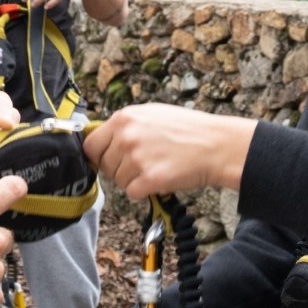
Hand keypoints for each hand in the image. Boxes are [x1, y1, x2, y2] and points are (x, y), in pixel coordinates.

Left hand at [85, 104, 254, 200]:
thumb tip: (102, 139)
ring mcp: (137, 158)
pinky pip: (132, 193)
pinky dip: (144, 192)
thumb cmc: (188, 129)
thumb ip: (125, 125)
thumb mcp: (151, 114)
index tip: (110, 160)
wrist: (216, 145)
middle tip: (143, 164)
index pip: (90, 145)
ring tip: (156, 168)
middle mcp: (126, 136)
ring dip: (134, 181)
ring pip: (119, 181)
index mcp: (124, 118)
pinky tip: (160, 180)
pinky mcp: (149, 178)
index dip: (99, 156)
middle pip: (104, 166)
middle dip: (119, 170)